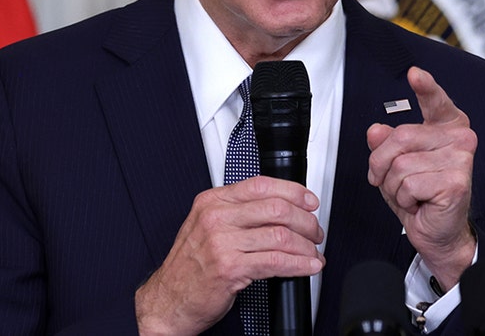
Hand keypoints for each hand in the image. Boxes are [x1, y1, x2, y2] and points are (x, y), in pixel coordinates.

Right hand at [135, 177, 323, 335]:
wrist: (169, 299)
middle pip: (276, 208)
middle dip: (306, 221)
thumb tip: (277, 208)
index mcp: (211, 201)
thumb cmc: (190, 266)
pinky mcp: (231, 268)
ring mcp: (222, 242)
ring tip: (313, 252)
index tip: (309, 201)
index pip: (260, 185)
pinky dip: (300, 265)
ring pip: (281, 235)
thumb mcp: (206, 227)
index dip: (292, 191)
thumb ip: (236, 213)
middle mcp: (216, 217)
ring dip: (306, 246)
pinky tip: (308, 267)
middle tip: (315, 231)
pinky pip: (277, 261)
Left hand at [366, 66, 477, 289]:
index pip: (436, 102)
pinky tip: (420, 203)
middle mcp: (459, 139)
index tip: (415, 74)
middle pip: (399, 138)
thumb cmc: (419, 197)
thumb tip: (376, 130)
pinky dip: (404, 198)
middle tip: (390, 180)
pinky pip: (408, 184)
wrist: (437, 233)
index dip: (426, 87)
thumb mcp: (394, 165)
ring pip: (400, 164)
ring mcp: (460, 160)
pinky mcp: (455, 182)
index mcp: (446, 129)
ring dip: (393, 185)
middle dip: (382, 163)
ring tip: (412, 194)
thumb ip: (385, 144)